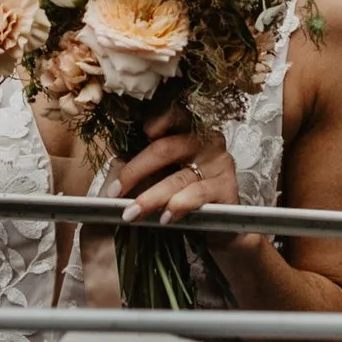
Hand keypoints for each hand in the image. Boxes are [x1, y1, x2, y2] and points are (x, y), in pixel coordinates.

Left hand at [111, 101, 246, 233]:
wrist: (217, 225)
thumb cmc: (182, 194)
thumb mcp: (157, 174)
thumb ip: (137, 164)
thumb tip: (113, 161)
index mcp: (188, 130)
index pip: (172, 115)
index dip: (158, 119)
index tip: (142, 131)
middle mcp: (206, 141)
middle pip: (166, 148)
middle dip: (136, 171)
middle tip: (115, 192)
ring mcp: (219, 163)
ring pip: (178, 177)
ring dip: (151, 197)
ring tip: (132, 213)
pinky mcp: (228, 188)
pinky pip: (198, 194)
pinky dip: (178, 205)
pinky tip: (165, 217)